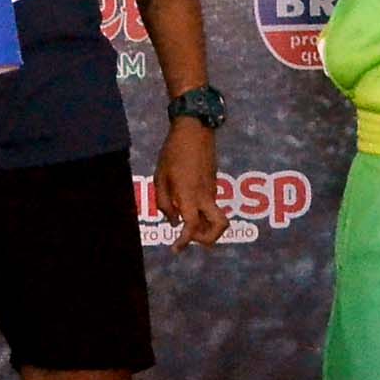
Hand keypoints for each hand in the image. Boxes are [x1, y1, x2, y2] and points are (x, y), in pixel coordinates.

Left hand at [155, 119, 225, 249]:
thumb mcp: (160, 177)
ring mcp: (213, 190)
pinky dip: (203, 212)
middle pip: (220, 227)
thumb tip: (173, 221)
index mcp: (189, 195)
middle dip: (208, 239)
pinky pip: (212, 205)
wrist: (194, 130)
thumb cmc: (172, 152)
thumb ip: (164, 202)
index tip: (176, 249)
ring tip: (187, 223)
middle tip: (190, 236)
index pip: (191, 226)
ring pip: (216, 217)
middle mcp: (205, 196)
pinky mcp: (215, 184)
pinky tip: (187, 204)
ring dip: (206, 226)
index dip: (184, 242)